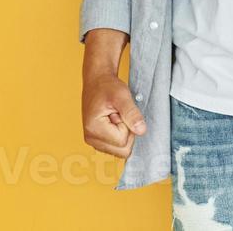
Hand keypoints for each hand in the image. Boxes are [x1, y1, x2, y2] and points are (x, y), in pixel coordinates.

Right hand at [81, 29, 144, 159]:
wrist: (97, 81)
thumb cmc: (107, 86)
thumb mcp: (122, 95)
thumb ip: (132, 113)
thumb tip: (141, 131)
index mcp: (94, 129)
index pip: (123, 141)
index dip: (127, 126)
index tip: (119, 112)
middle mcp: (91, 138)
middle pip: (122, 150)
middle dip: (126, 132)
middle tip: (118, 114)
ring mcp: (93, 141)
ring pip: (120, 150)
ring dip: (123, 133)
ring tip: (115, 116)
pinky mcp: (98, 140)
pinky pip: (117, 147)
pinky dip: (119, 135)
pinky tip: (113, 121)